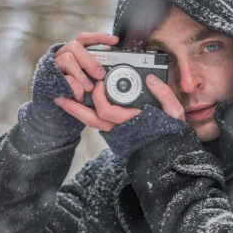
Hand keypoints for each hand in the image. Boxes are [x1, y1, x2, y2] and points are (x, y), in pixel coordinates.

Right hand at [53, 31, 118, 102]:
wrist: (53, 104)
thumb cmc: (74, 89)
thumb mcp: (86, 78)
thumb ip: (95, 67)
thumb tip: (108, 57)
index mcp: (73, 53)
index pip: (84, 39)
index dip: (99, 37)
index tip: (115, 41)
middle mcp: (62, 55)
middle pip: (74, 46)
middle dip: (90, 61)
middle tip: (100, 75)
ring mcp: (54, 65)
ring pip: (67, 58)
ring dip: (81, 75)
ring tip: (89, 88)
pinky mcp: (49, 77)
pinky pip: (64, 77)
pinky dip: (74, 87)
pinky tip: (79, 96)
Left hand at [54, 72, 185, 131]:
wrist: (170, 154)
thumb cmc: (172, 132)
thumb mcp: (174, 112)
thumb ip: (163, 94)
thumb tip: (150, 78)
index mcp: (131, 122)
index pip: (106, 110)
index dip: (99, 95)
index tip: (100, 82)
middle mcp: (120, 130)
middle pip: (90, 120)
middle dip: (74, 108)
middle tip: (59, 96)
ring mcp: (116, 133)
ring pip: (91, 123)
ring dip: (76, 111)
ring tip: (63, 100)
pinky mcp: (116, 133)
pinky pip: (96, 123)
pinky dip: (86, 113)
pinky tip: (79, 104)